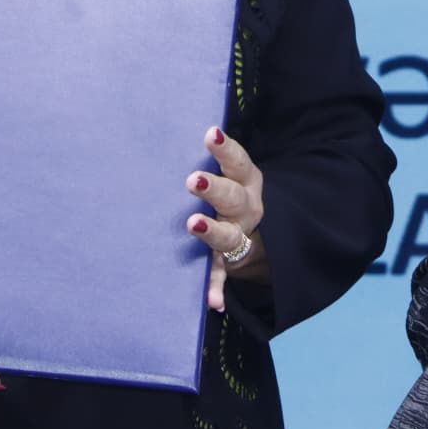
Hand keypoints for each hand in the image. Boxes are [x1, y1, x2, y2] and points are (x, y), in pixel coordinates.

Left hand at [184, 125, 264, 313]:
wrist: (258, 233)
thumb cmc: (225, 191)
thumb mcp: (226, 173)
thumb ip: (207, 158)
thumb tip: (169, 126)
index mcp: (245, 180)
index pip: (237, 160)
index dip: (225, 148)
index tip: (210, 134)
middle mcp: (245, 207)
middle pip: (233, 196)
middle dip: (214, 188)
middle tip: (191, 180)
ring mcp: (238, 235)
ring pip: (228, 236)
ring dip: (212, 232)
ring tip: (194, 226)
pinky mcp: (228, 261)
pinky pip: (220, 274)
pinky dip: (215, 287)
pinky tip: (212, 302)